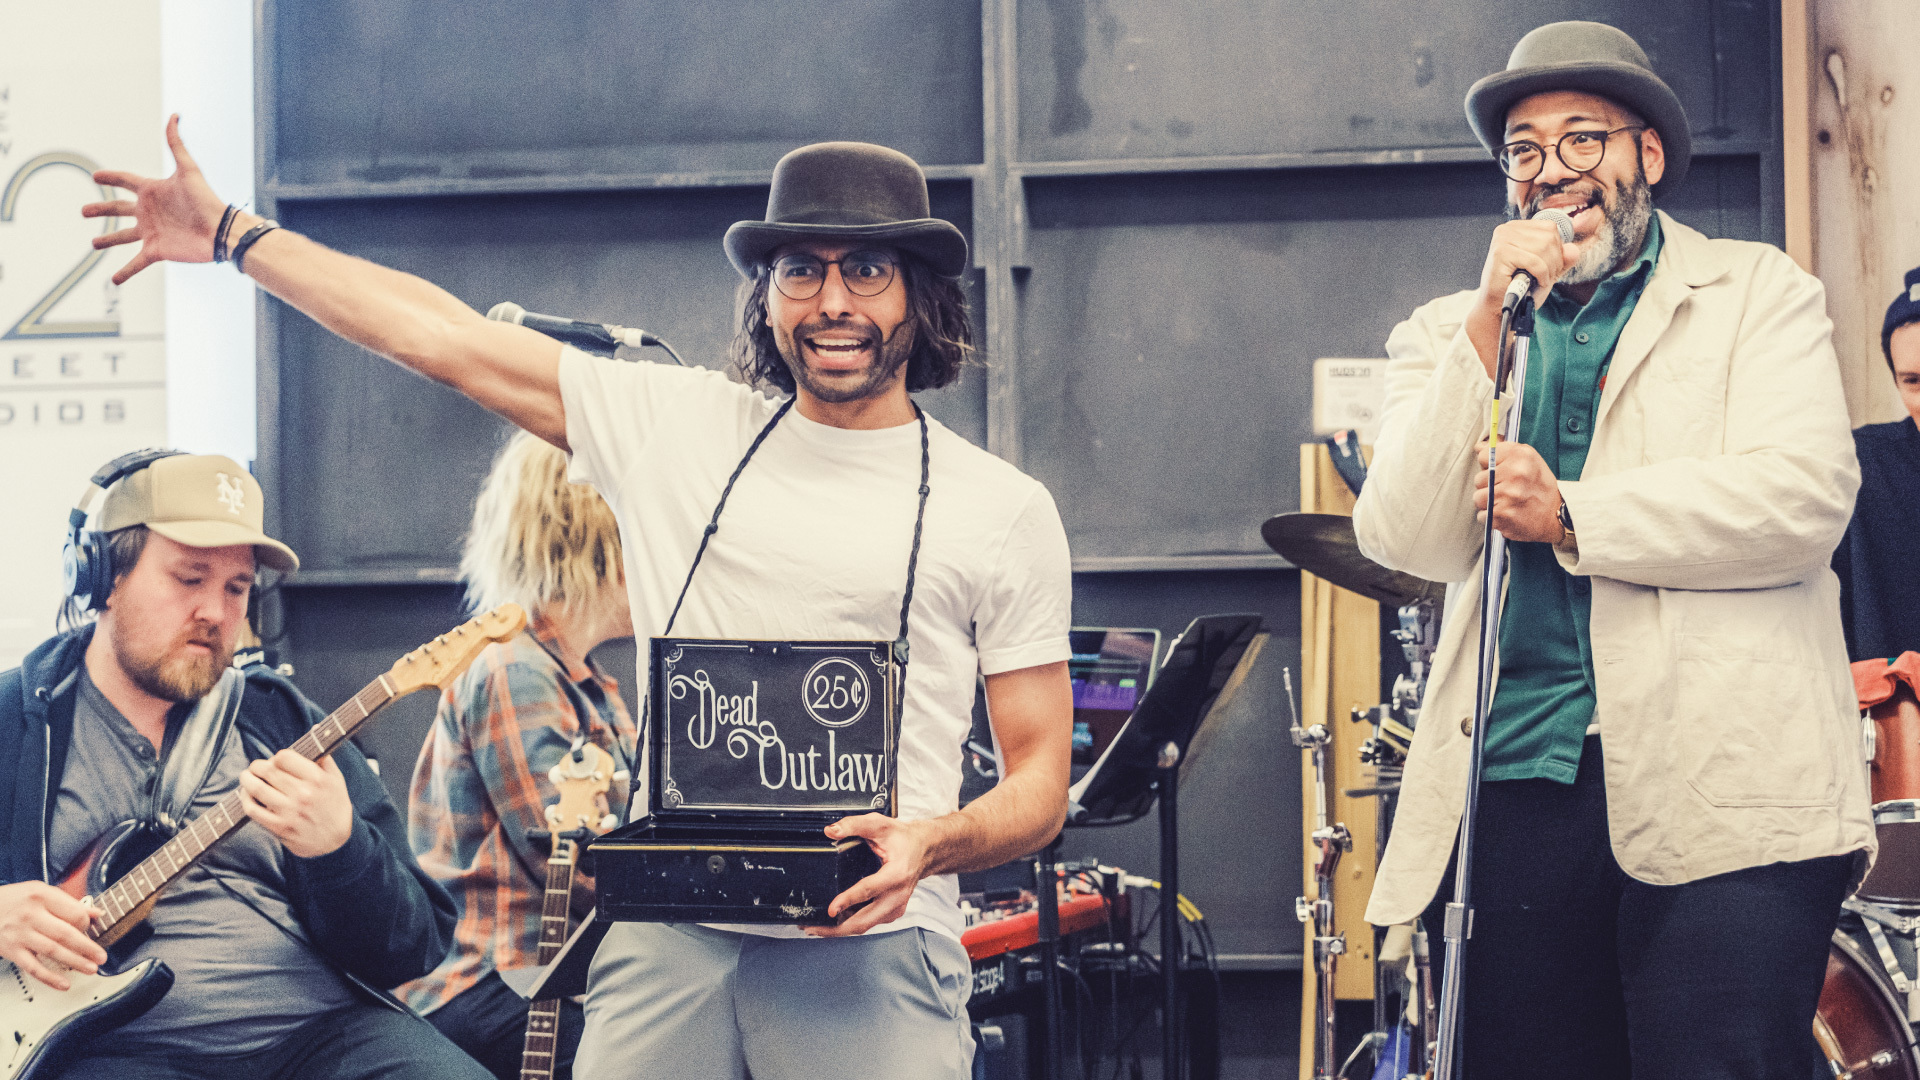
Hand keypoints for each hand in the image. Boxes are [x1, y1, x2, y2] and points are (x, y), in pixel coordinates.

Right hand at [0, 881, 106, 989]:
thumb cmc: (12, 900)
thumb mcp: (39, 891)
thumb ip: (67, 902)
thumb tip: (95, 913)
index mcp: (41, 897)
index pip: (73, 912)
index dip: (87, 923)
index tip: (93, 929)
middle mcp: (30, 915)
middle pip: (65, 934)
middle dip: (87, 947)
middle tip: (101, 956)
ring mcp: (20, 934)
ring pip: (52, 951)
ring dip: (75, 962)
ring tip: (90, 968)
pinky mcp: (11, 951)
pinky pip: (33, 967)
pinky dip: (49, 977)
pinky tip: (63, 983)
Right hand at [82, 114, 235, 284]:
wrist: (221, 231)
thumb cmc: (206, 200)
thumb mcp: (188, 169)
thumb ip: (177, 144)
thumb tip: (175, 115)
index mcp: (153, 191)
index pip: (126, 181)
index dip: (111, 177)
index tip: (96, 175)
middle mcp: (149, 212)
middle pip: (118, 209)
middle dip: (101, 209)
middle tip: (83, 211)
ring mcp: (151, 232)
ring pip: (123, 236)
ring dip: (108, 240)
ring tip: (94, 243)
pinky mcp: (157, 251)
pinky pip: (136, 263)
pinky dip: (125, 272)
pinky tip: (113, 280)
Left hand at [238, 751, 354, 858]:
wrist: (336, 842)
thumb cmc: (335, 807)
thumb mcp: (337, 780)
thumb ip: (323, 758)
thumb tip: (314, 732)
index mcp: (318, 779)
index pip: (285, 757)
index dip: (278, 757)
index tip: (277, 761)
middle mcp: (303, 794)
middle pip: (268, 770)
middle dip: (258, 766)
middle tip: (256, 767)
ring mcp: (289, 811)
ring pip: (256, 788)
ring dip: (247, 779)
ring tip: (246, 776)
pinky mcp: (278, 826)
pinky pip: (252, 809)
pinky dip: (245, 799)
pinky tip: (246, 795)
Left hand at [806, 814, 933, 937]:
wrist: (923, 849)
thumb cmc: (903, 839)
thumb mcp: (879, 824)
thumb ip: (854, 825)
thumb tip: (831, 831)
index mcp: (896, 874)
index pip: (869, 891)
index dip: (848, 900)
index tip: (831, 909)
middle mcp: (897, 895)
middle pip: (864, 921)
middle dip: (836, 928)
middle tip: (812, 927)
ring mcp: (896, 907)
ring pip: (865, 926)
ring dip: (840, 929)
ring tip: (817, 926)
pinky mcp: (892, 912)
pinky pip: (869, 922)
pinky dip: (850, 924)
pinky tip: (835, 920)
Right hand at [1464, 218, 1582, 377]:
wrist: (1501, 309)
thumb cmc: (1520, 289)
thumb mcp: (1547, 270)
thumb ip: (1562, 258)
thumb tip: (1573, 249)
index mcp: (1517, 228)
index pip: (1550, 228)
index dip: (1557, 249)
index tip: (1550, 266)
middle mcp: (1507, 229)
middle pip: (1549, 237)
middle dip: (1555, 260)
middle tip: (1547, 277)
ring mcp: (1502, 240)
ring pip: (1544, 248)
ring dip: (1549, 269)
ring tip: (1541, 280)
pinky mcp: (1501, 253)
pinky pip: (1535, 261)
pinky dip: (1541, 275)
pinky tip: (1536, 282)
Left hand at [1473, 441, 1564, 543]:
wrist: (1556, 517)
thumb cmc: (1539, 486)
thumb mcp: (1529, 460)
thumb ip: (1503, 450)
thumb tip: (1478, 446)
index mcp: (1522, 455)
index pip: (1483, 455)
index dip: (1490, 465)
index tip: (1502, 471)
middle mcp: (1515, 474)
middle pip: (1478, 479)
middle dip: (1489, 485)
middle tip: (1508, 490)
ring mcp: (1508, 496)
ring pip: (1478, 498)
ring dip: (1488, 503)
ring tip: (1506, 503)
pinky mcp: (1502, 516)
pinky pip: (1482, 515)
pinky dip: (1491, 518)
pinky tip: (1506, 514)